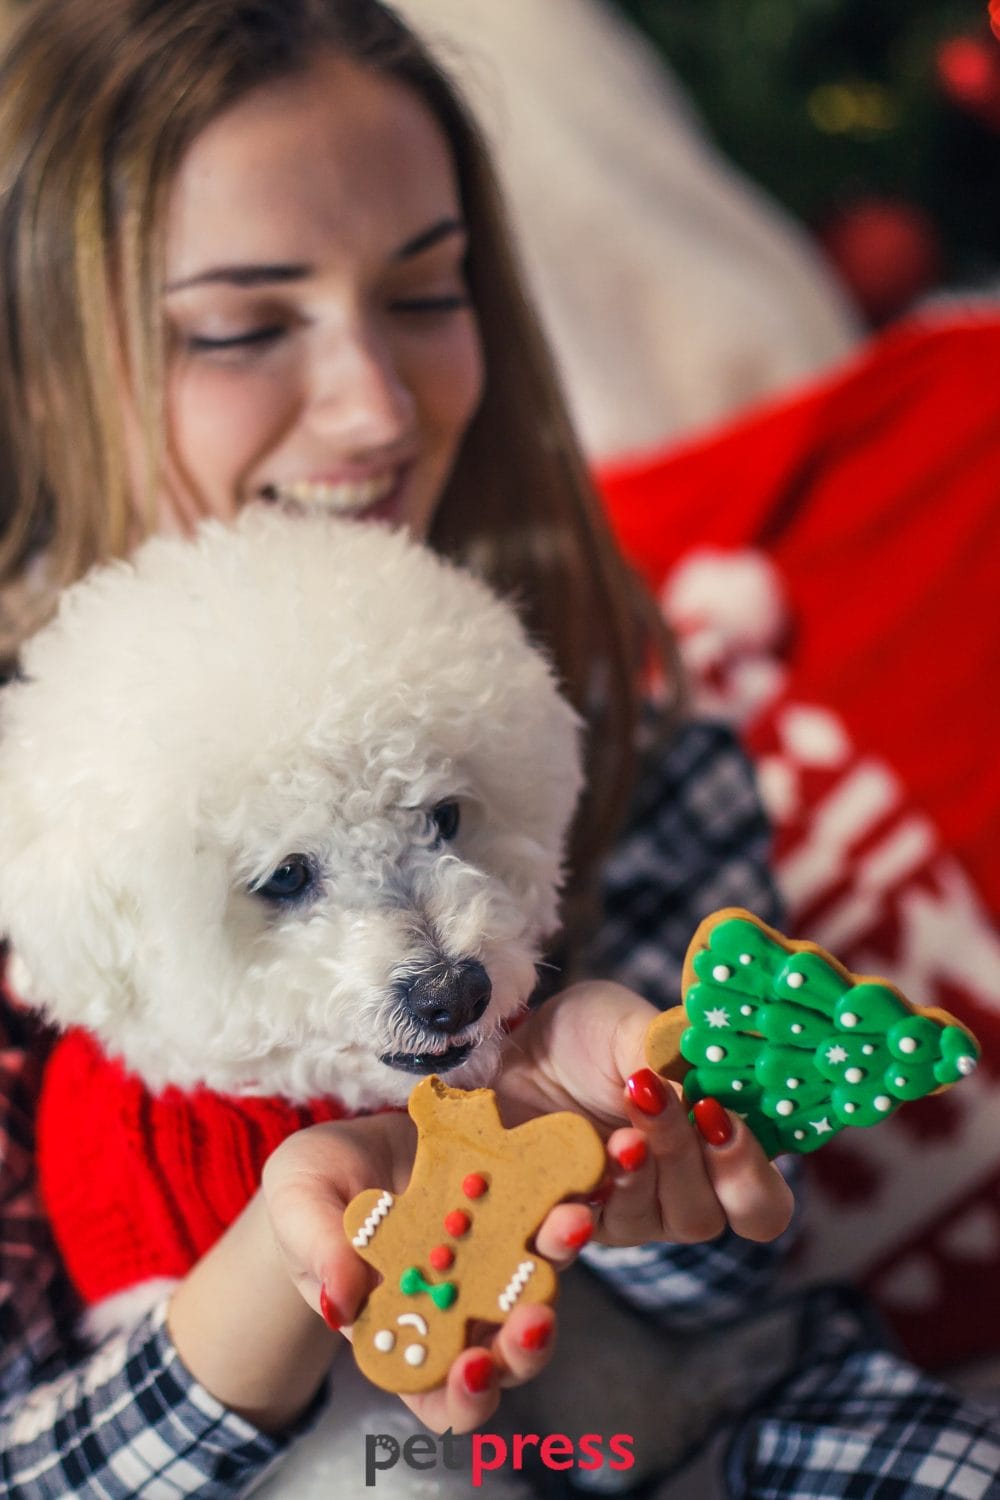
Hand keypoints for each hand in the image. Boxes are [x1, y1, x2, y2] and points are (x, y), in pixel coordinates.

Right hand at [260, 1111, 596, 1433]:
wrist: (351, 1140)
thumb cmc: (314, 1191)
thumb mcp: (300, 1205)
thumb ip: (319, 1252)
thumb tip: (341, 1304)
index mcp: (402, 1337)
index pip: (441, 1398)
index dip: (464, 1397)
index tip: (472, 1368)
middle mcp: (459, 1311)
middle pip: (507, 1354)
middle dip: (526, 1344)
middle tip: (533, 1317)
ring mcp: (493, 1260)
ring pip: (539, 1283)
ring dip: (558, 1260)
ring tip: (567, 1224)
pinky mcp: (516, 1207)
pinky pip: (545, 1213)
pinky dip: (560, 1203)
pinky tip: (569, 1180)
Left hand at [495, 982, 793, 1248]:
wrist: (515, 1046)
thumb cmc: (590, 1036)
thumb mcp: (631, 1027)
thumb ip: (668, 1055)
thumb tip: (697, 1081)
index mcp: (715, 1153)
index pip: (761, 1201)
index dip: (749, 1171)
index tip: (717, 1113)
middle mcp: (677, 1196)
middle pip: (703, 1216)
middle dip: (681, 1156)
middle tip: (652, 1099)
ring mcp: (620, 1215)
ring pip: (643, 1224)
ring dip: (632, 1179)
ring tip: (617, 1136)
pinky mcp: (561, 1221)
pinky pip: (567, 1247)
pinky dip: (570, 1229)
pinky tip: (570, 1210)